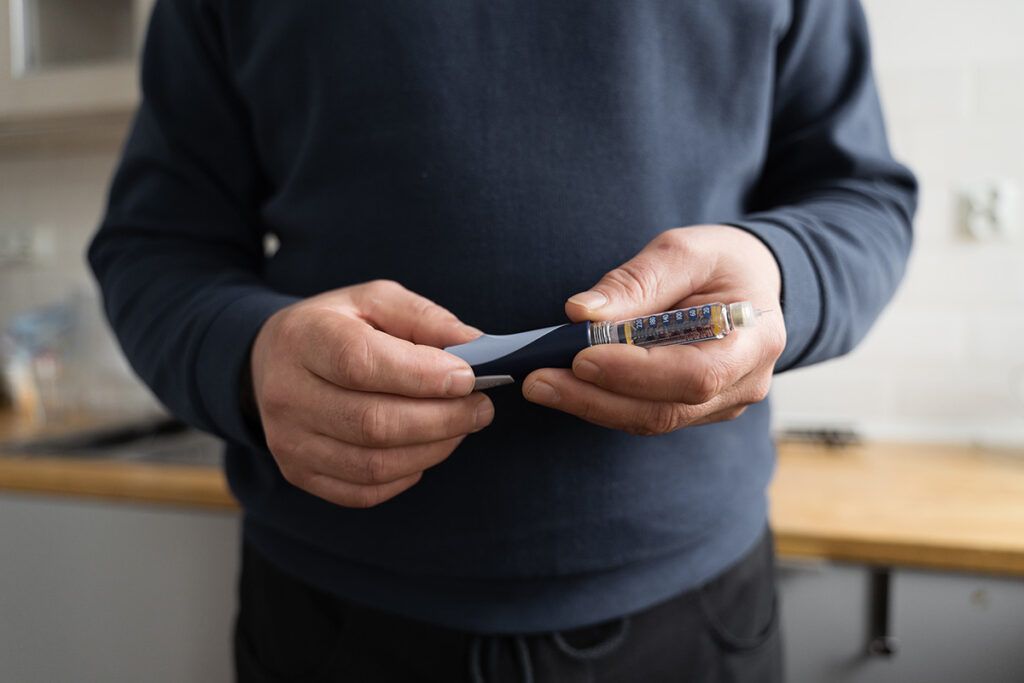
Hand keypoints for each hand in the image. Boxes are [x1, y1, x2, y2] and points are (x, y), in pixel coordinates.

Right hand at [250, 280, 492, 506]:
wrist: (274, 362)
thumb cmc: (337, 327)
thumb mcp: (376, 301)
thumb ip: (425, 320)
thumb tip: (478, 349)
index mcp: (304, 338)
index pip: (361, 364)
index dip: (421, 375)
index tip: (468, 378)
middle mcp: (287, 394)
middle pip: (373, 423)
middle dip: (442, 419)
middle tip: (481, 408)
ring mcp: (290, 441)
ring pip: (374, 463)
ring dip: (433, 449)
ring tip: (462, 427)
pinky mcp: (300, 473)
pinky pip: (365, 490)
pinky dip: (407, 474)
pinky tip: (424, 449)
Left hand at [522, 225, 785, 433]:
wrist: (749, 281)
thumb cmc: (720, 261)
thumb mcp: (684, 251)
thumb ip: (637, 281)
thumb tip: (581, 312)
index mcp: (755, 340)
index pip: (696, 374)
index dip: (636, 372)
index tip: (582, 357)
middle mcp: (742, 383)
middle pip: (666, 409)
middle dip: (597, 397)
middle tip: (538, 380)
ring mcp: (719, 403)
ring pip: (650, 419)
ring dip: (590, 404)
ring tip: (539, 383)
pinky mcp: (692, 409)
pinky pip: (644, 414)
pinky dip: (601, 401)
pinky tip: (563, 385)